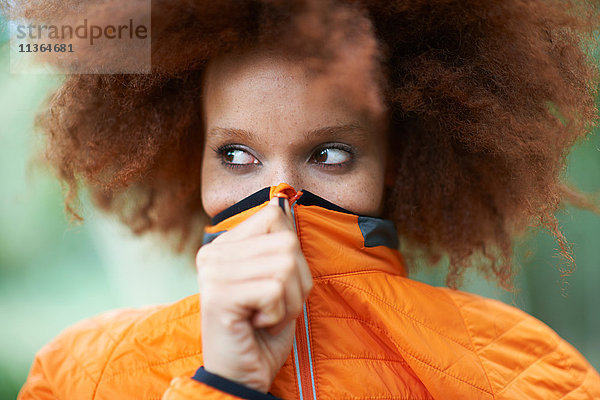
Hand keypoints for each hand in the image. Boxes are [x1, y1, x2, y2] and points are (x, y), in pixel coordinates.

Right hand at [196, 196, 313, 392]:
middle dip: (296, 282)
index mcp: (225, 245)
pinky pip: (275, 289)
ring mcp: (213, 272)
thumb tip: (286, 202)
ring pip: (285, 266)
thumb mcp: (277, 280)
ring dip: (289, 300)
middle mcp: (213, 253)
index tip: (276, 283)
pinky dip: (278, 313)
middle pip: (287, 242)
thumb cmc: (262, 330)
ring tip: (267, 315)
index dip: (292, 253)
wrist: (242, 375)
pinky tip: (258, 323)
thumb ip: (279, 245)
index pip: (275, 216)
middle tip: (274, 306)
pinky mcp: (218, 295)